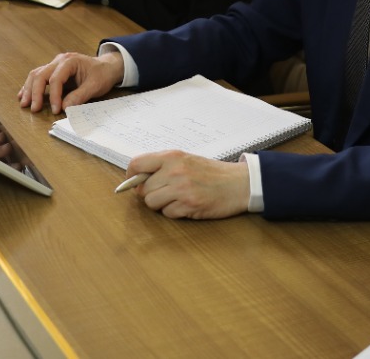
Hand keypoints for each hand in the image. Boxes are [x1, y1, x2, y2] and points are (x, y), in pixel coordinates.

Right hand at [19, 50, 123, 113]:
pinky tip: (23, 95)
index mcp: (70, 61)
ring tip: (24, 104)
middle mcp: (59, 60)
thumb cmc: (102, 74)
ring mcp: (54, 65)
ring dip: (29, 89)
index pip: (56, 78)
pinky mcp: (53, 71)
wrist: (106, 67)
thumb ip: (80, 96)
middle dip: (35, 92)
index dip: (54, 96)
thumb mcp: (95, 86)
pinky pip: (38, 77)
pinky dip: (30, 86)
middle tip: (34, 109)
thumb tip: (65, 108)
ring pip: (36, 74)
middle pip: (41, 75)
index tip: (55, 110)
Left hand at [126, 151, 249, 219]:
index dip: (131, 176)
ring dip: (161, 204)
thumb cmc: (211, 172)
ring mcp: (181, 189)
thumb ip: (162, 166)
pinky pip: (167, 213)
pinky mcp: (189, 205)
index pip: (136, 164)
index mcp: (172, 156)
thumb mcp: (186, 160)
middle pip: (142, 189)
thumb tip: (136, 180)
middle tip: (164, 192)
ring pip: (151, 203)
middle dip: (149, 194)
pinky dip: (174, 212)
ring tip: (177, 198)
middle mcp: (174, 171)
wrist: (238, 183)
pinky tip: (187, 205)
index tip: (133, 183)